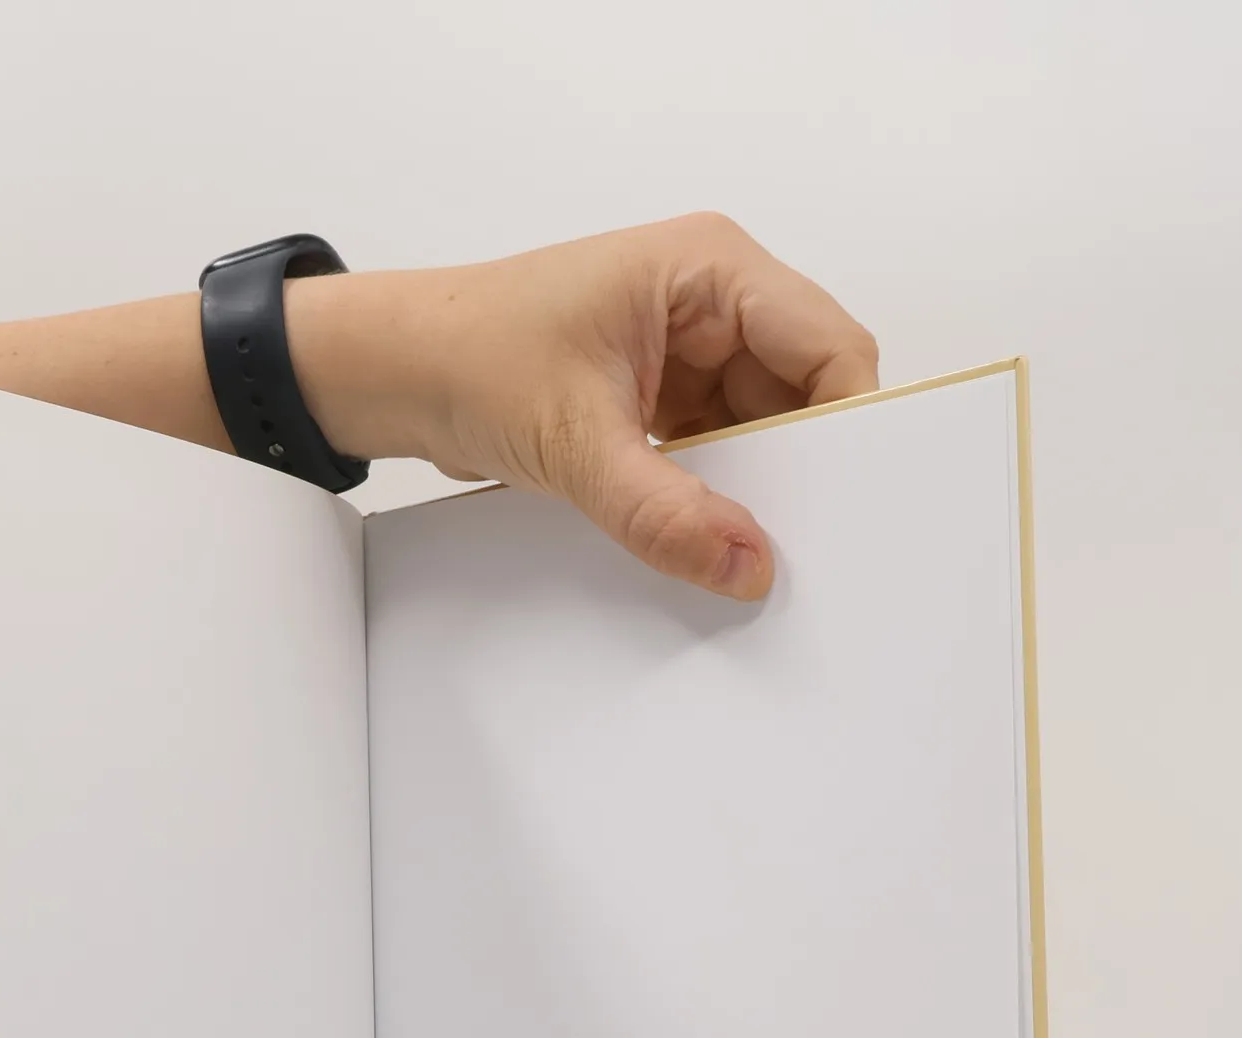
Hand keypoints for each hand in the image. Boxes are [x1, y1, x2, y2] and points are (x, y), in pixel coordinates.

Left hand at [290, 212, 879, 600]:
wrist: (391, 373)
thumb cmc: (466, 357)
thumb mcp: (573, 444)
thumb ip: (664, 511)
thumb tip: (750, 566)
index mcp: (709, 267)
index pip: (829, 346)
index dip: (850, 425)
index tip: (849, 506)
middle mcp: (712, 301)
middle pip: (806, 393)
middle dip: (803, 467)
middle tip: (802, 546)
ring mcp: (690, 353)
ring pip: (765, 432)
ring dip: (757, 490)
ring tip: (750, 551)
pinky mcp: (663, 399)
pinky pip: (720, 453)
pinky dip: (718, 497)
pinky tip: (712, 542)